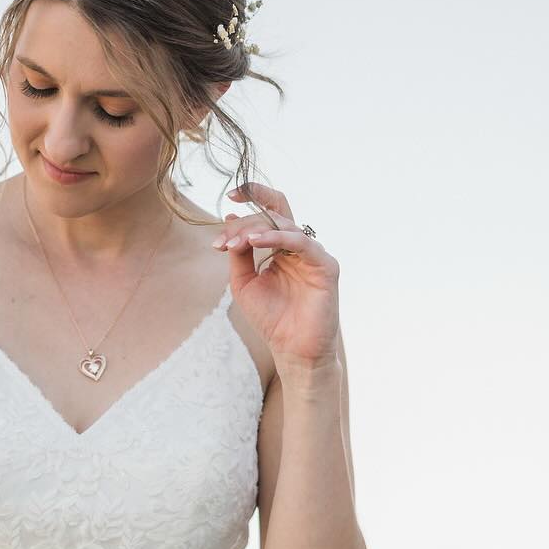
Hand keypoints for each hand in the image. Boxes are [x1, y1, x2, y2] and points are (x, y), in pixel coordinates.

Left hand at [215, 180, 339, 368]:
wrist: (292, 351)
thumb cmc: (271, 319)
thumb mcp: (244, 282)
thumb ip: (238, 253)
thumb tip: (229, 220)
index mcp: (282, 248)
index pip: (270, 212)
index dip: (253, 198)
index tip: (230, 197)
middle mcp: (299, 247)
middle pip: (275, 215)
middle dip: (245, 223)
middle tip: (223, 240)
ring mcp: (314, 255)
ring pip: (285, 225)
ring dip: (255, 230)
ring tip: (233, 243)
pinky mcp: (325, 266)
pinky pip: (301, 242)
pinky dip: (276, 238)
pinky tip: (254, 242)